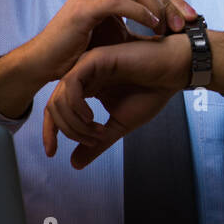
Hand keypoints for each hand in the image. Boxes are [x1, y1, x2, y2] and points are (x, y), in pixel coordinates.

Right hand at [25, 0, 196, 84]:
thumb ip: (136, 16)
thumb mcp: (114, 29)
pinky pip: (119, 1)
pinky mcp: (83, 7)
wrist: (47, 62)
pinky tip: (152, 26)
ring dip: (158, 7)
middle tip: (183, 25)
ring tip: (169, 28)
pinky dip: (140, 12)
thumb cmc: (81, 48)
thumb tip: (170, 18)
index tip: (191, 17)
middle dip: (170, 2)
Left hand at [42, 34, 191, 168]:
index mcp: (87, 89)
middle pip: (53, 107)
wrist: (173, 72)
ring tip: (96, 131)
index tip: (52, 153)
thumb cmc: (152, 92)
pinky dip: (76, 105)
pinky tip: (91, 117)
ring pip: (59, 98)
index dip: (50, 133)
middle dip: (66, 131)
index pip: (57, 112)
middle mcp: (83, 77)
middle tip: (91, 142)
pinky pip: (71, 84)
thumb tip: (75, 164)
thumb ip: (97, 143)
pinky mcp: (94, 59)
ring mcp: (86, 66)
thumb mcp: (120, 125)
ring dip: (74, 122)